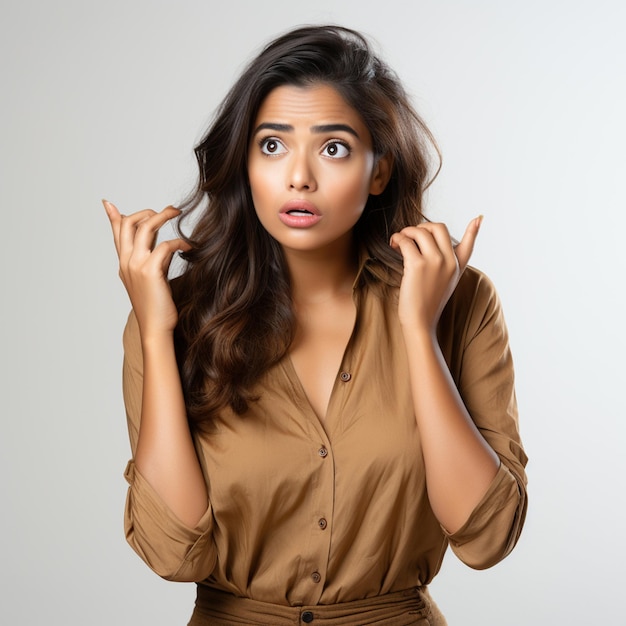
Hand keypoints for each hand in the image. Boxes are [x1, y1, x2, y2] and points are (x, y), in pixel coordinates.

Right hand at [103, 200, 190, 338]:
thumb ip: (154, 259)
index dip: (113, 216)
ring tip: (177, 214)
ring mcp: (136, 265)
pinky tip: (188, 247)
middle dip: (149, 211)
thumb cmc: (156, 306)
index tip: (108, 203)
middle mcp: (126, 262)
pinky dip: (179, 242)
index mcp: (124, 263)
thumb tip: (164, 246)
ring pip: (145, 227)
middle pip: (130, 223)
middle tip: (169, 210)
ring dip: (163, 215)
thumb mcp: (151, 278)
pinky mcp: (150, 271)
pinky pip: (165, 245)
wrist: (155, 328)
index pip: (116, 234)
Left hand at [389, 216, 481, 332]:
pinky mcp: (417, 265)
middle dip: (420, 227)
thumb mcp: (444, 284)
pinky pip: (406, 241)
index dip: (474, 230)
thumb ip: (447, 267)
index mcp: (457, 266)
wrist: (420, 322)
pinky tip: (394, 245)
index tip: (479, 218)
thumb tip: (445, 255)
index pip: (469, 244)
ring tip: (397, 241)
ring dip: (405, 232)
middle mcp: (449, 260)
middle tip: (409, 237)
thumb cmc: (427, 304)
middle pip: (438, 227)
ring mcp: (435, 261)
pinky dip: (398, 239)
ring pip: (420, 231)